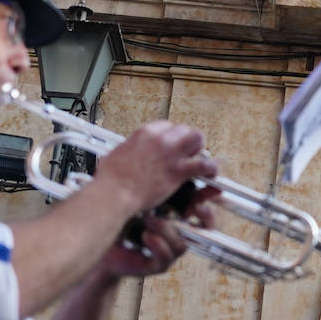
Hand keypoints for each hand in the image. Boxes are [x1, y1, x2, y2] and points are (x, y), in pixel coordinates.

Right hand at [94, 121, 216, 214]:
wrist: (114, 193)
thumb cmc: (111, 178)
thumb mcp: (117, 153)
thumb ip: (130, 149)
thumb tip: (131, 151)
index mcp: (144, 133)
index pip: (167, 126)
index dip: (171, 136)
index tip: (170, 145)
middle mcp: (160, 139)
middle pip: (184, 129)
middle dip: (187, 140)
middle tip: (186, 152)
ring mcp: (171, 154)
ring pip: (197, 139)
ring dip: (199, 148)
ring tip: (198, 157)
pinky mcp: (178, 171)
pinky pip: (203, 165)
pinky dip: (209, 168)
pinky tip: (210, 173)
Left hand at [100, 182, 220, 276]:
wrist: (98, 237)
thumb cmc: (118, 216)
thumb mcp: (139, 193)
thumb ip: (157, 178)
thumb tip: (170, 156)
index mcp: (174, 212)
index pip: (200, 204)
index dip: (208, 197)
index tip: (211, 188)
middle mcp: (175, 231)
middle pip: (204, 227)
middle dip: (204, 217)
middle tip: (195, 208)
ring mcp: (168, 248)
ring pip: (182, 243)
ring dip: (167, 229)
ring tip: (149, 220)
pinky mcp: (156, 264)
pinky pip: (166, 257)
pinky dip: (157, 244)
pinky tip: (145, 235)